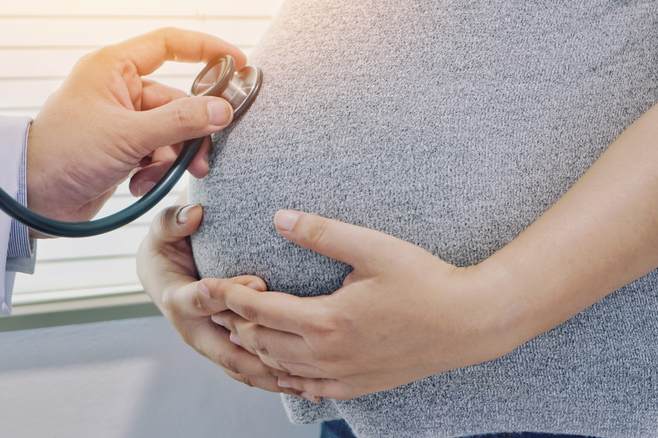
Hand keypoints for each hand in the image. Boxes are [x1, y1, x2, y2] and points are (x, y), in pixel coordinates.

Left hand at [26, 28, 244, 233]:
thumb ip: (180, 122)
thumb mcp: (129, 136)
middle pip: (176, 100)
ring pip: (169, 131)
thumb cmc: (64, 154)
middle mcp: (118, 90)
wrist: (32, 198)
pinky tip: (140, 184)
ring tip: (166, 175)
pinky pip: (155, 152)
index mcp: (113, 68)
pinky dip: (155, 169)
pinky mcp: (121, 149)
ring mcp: (120, 121)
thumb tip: (222, 110)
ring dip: (173, 156)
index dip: (206, 50)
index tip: (237, 64)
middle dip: (190, 131)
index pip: (169, 45)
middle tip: (202, 158)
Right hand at [136, 203, 309, 399]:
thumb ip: (174, 220)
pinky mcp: (226, 352)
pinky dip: (278, 381)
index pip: (199, 302)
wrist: (163, 275)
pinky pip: (252, 372)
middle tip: (296, 347)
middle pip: (227, 351)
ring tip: (310, 382)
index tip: (256, 282)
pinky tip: (309, 388)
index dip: (226, 294)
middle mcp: (194, 330)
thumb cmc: (166, 248)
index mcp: (177, 300)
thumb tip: (194, 212)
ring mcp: (211, 345)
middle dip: (261, 352)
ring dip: (275, 377)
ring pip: (243, 369)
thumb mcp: (163, 231)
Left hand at [200, 210, 520, 400]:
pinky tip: (281, 368)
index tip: (208, 284)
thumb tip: (279, 217)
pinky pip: (308, 389)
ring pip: (280, 369)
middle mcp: (327, 354)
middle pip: (262, 343)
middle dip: (237, 323)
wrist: (469, 323)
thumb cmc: (425, 282)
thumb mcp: (372, 248)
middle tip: (224, 304)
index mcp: (325, 320)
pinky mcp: (358, 385)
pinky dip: (286, 377)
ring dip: (256, 350)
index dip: (229, 296)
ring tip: (242, 331)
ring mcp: (342, 375)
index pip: (259, 310)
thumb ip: (321, 232)